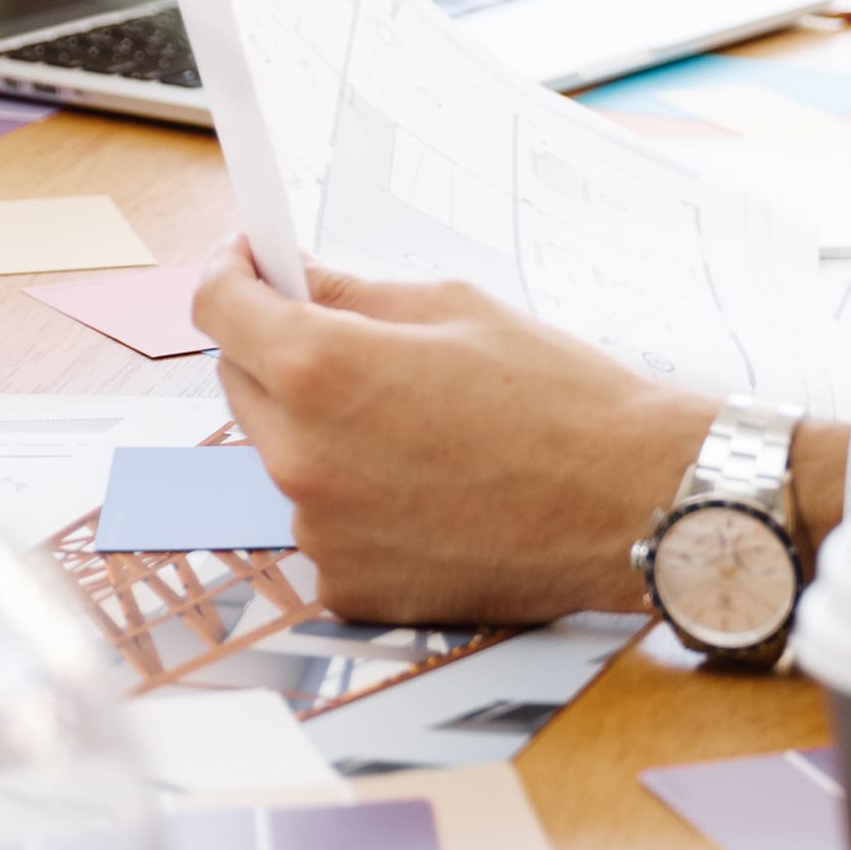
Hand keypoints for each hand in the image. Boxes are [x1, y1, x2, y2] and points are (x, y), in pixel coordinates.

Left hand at [196, 238, 712, 625]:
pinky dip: (358, 504)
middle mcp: (300, 455)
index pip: (218, 306)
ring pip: (286, 458)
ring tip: (419, 430)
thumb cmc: (561, 397)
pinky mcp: (349, 587)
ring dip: (323, 433)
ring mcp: (320, 531)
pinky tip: (430, 491)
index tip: (249, 263)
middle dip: (279, 352)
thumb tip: (294, 278)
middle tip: (353, 344)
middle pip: (241, 384)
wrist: (633, 503)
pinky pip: (325, 525)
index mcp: (320, 368)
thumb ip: (353, 293)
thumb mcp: (456, 308)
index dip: (230, 273)